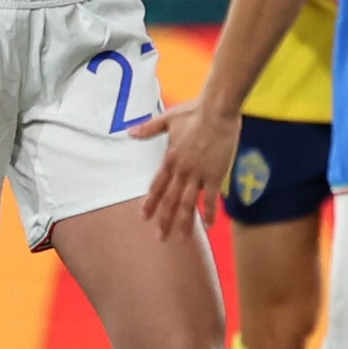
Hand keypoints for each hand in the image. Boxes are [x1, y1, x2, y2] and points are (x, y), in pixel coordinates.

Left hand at [132, 97, 240, 237]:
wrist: (217, 110)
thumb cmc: (195, 111)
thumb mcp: (168, 119)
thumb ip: (149, 128)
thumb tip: (130, 132)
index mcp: (169, 158)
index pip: (157, 186)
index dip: (150, 203)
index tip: (144, 217)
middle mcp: (181, 169)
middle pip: (170, 200)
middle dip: (164, 220)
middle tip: (160, 237)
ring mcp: (198, 173)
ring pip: (187, 203)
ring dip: (184, 222)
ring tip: (181, 237)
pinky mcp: (215, 173)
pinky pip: (211, 198)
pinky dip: (209, 213)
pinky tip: (208, 226)